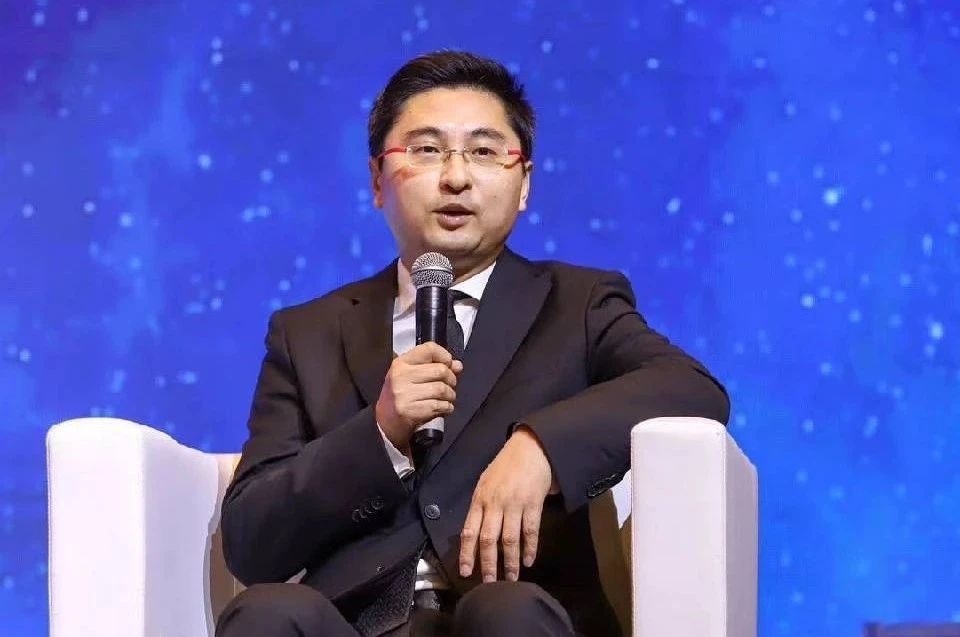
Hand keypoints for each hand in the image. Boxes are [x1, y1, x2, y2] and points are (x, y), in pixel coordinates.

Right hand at [375, 342, 462, 454]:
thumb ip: (433, 367)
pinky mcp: (411, 410)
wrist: (384, 423)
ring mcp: (404, 394)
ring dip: (450, 395)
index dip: (444, 356)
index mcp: (401, 363)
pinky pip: (439, 405)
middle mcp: (401, 376)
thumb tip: (457, 365)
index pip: (429, 349)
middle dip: (451, 379)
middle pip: (440, 370)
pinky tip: (443, 408)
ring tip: (447, 398)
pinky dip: (447, 407)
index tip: (449, 364)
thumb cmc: (400, 397)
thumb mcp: (411, 377)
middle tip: (450, 385)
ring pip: (442, 389)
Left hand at [459, 426, 558, 582]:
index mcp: (480, 499)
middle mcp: (494, 503)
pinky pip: (530, 530)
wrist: (531, 448)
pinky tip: (529, 560)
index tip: (465, 572)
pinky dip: (530, 547)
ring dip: (510, 561)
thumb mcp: (486, 483)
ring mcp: (514, 504)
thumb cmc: (506, 466)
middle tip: (489, 584)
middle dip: (488, 564)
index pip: (469, 531)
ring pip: (509, 539)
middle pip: (488, 539)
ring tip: (512, 579)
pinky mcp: (533, 503)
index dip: (466, 553)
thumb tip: (474, 533)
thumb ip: (480, 506)